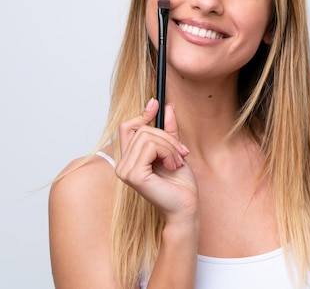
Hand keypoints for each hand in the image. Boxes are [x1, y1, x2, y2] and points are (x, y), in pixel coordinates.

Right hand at [116, 98, 198, 223]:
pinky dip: (167, 153)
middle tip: (181, 152)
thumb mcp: (175, 150)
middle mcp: (122, 164)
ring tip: (177, 162)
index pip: (127, 127)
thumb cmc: (180, 184)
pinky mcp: (133, 175)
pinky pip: (150, 147)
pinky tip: (172, 166)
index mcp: (129, 159)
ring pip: (148, 137)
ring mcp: (125, 170)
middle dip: (167, 137)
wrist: (186, 206)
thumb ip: (168, 130)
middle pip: (142, 130)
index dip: (142, 114)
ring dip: (170, 147)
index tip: (156, 103)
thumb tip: (166, 106)